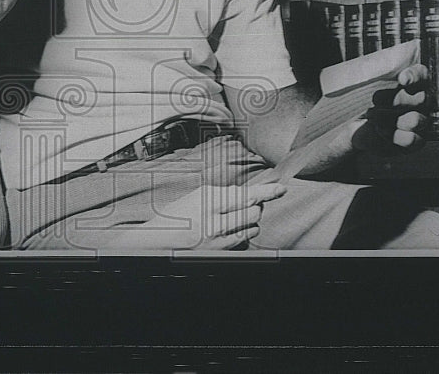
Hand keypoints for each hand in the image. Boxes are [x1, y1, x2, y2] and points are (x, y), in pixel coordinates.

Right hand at [105, 183, 285, 249]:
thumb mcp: (196, 197)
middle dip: (255, 206)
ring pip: (251, 227)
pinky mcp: (220, 251)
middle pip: (253, 211)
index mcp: (209, 199)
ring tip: (234, 218)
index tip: (281, 188)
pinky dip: (243, 234)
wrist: (157, 241)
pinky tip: (231, 230)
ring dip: (249, 221)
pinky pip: (243, 241)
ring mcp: (218, 237)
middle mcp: (215, 218)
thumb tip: (247, 194)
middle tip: (246, 204)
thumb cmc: (175, 217)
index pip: (246, 194)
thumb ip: (221, 195)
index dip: (268, 191)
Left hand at [350, 63, 429, 153]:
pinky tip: (380, 132)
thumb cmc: (355, 99)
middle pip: (422, 98)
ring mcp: (418, 122)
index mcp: (408, 82)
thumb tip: (376, 60)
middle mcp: (418, 101)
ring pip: (418, 119)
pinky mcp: (414, 141)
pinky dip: (397, 137)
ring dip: (394, 119)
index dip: (415, 76)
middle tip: (375, 99)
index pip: (422, 74)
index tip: (401, 79)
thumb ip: (370, 68)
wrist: (345, 126)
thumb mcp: (358, 80)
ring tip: (374, 117)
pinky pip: (415, 140)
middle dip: (397, 99)